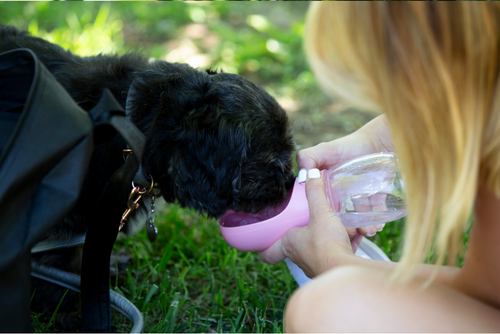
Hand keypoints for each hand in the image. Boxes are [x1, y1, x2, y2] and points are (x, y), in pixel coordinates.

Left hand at [259, 171, 360, 276]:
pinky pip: (337, 252)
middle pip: (296, 244)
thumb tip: (312, 174)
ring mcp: (315, 264)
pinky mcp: (332, 268)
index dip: (263, 247)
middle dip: (303, 231)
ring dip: (329, 235)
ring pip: (319, 246)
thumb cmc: (327, 244)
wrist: (347, 272)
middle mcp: (299, 256)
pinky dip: (345, 242)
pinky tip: (356, 234)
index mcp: (290, 243)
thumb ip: (316, 193)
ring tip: (339, 224)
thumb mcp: (321, 213)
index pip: (268, 253)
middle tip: (307, 220)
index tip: (261, 241)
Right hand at [297, 114, 392, 237]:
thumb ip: (308, 157)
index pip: (320, 206)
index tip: (328, 227)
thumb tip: (301, 177)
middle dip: (345, 228)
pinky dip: (376, 221)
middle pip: (339, 217)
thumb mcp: (326, 150)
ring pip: (357, 218)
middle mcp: (339, 195)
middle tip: (352, 233)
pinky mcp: (374, 198)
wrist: (378, 141)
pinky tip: (378, 225)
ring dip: (362, 227)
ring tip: (368, 230)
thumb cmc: (350, 145)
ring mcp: (357, 198)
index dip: (322, 218)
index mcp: (324, 188)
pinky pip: (374, 214)